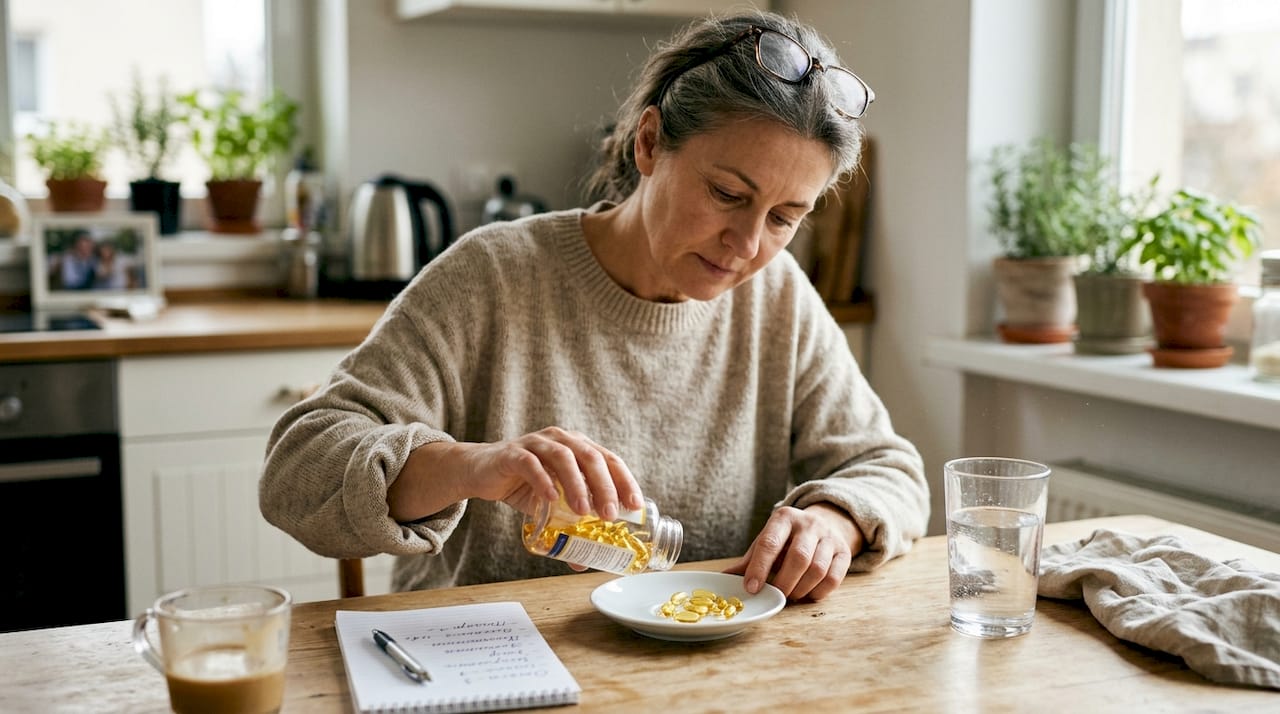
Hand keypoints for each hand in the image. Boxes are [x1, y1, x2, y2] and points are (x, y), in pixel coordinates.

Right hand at [389, 427, 642, 522]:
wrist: (480, 472)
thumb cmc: (522, 485)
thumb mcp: (549, 506)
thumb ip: (567, 526)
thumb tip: (584, 563)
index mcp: (578, 447)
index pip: (609, 459)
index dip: (625, 481)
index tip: (634, 506)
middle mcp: (561, 440)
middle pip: (591, 456)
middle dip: (605, 486)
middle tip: (610, 514)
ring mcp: (537, 443)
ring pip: (564, 457)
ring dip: (577, 484)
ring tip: (583, 511)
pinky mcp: (512, 453)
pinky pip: (531, 464)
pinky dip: (543, 480)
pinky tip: (550, 499)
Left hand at [723, 503, 863, 601]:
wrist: (826, 524)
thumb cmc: (788, 538)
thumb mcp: (768, 541)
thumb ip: (749, 561)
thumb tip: (723, 579)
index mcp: (784, 518)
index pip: (770, 543)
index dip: (759, 568)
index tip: (751, 588)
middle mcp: (809, 524)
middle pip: (798, 558)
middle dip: (784, 582)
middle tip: (775, 596)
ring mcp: (830, 537)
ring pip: (817, 569)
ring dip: (800, 589)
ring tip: (790, 595)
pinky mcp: (844, 552)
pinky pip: (833, 578)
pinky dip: (818, 592)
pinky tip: (807, 594)